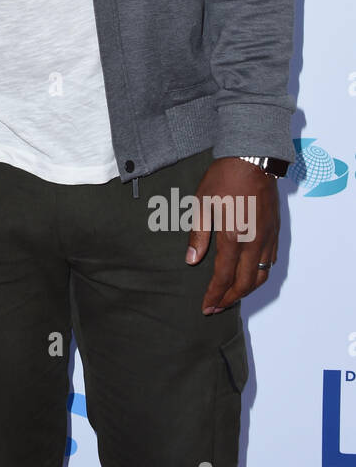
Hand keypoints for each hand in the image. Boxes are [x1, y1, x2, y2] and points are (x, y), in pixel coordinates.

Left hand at [186, 157, 279, 314]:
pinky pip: (271, 262)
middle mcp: (253, 242)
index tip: (205, 307)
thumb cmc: (224, 178)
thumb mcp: (202, 203)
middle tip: (215, 308)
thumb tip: (192, 261)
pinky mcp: (275, 231)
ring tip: (230, 297)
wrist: (252, 158)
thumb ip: (198, 235)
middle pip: (244, 283)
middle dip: (229, 299)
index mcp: (233, 237)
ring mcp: (267, 238)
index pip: (224, 277)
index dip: (214, 295)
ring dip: (245, 290)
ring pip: (261, 276)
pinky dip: (259, 275)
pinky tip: (249, 276)